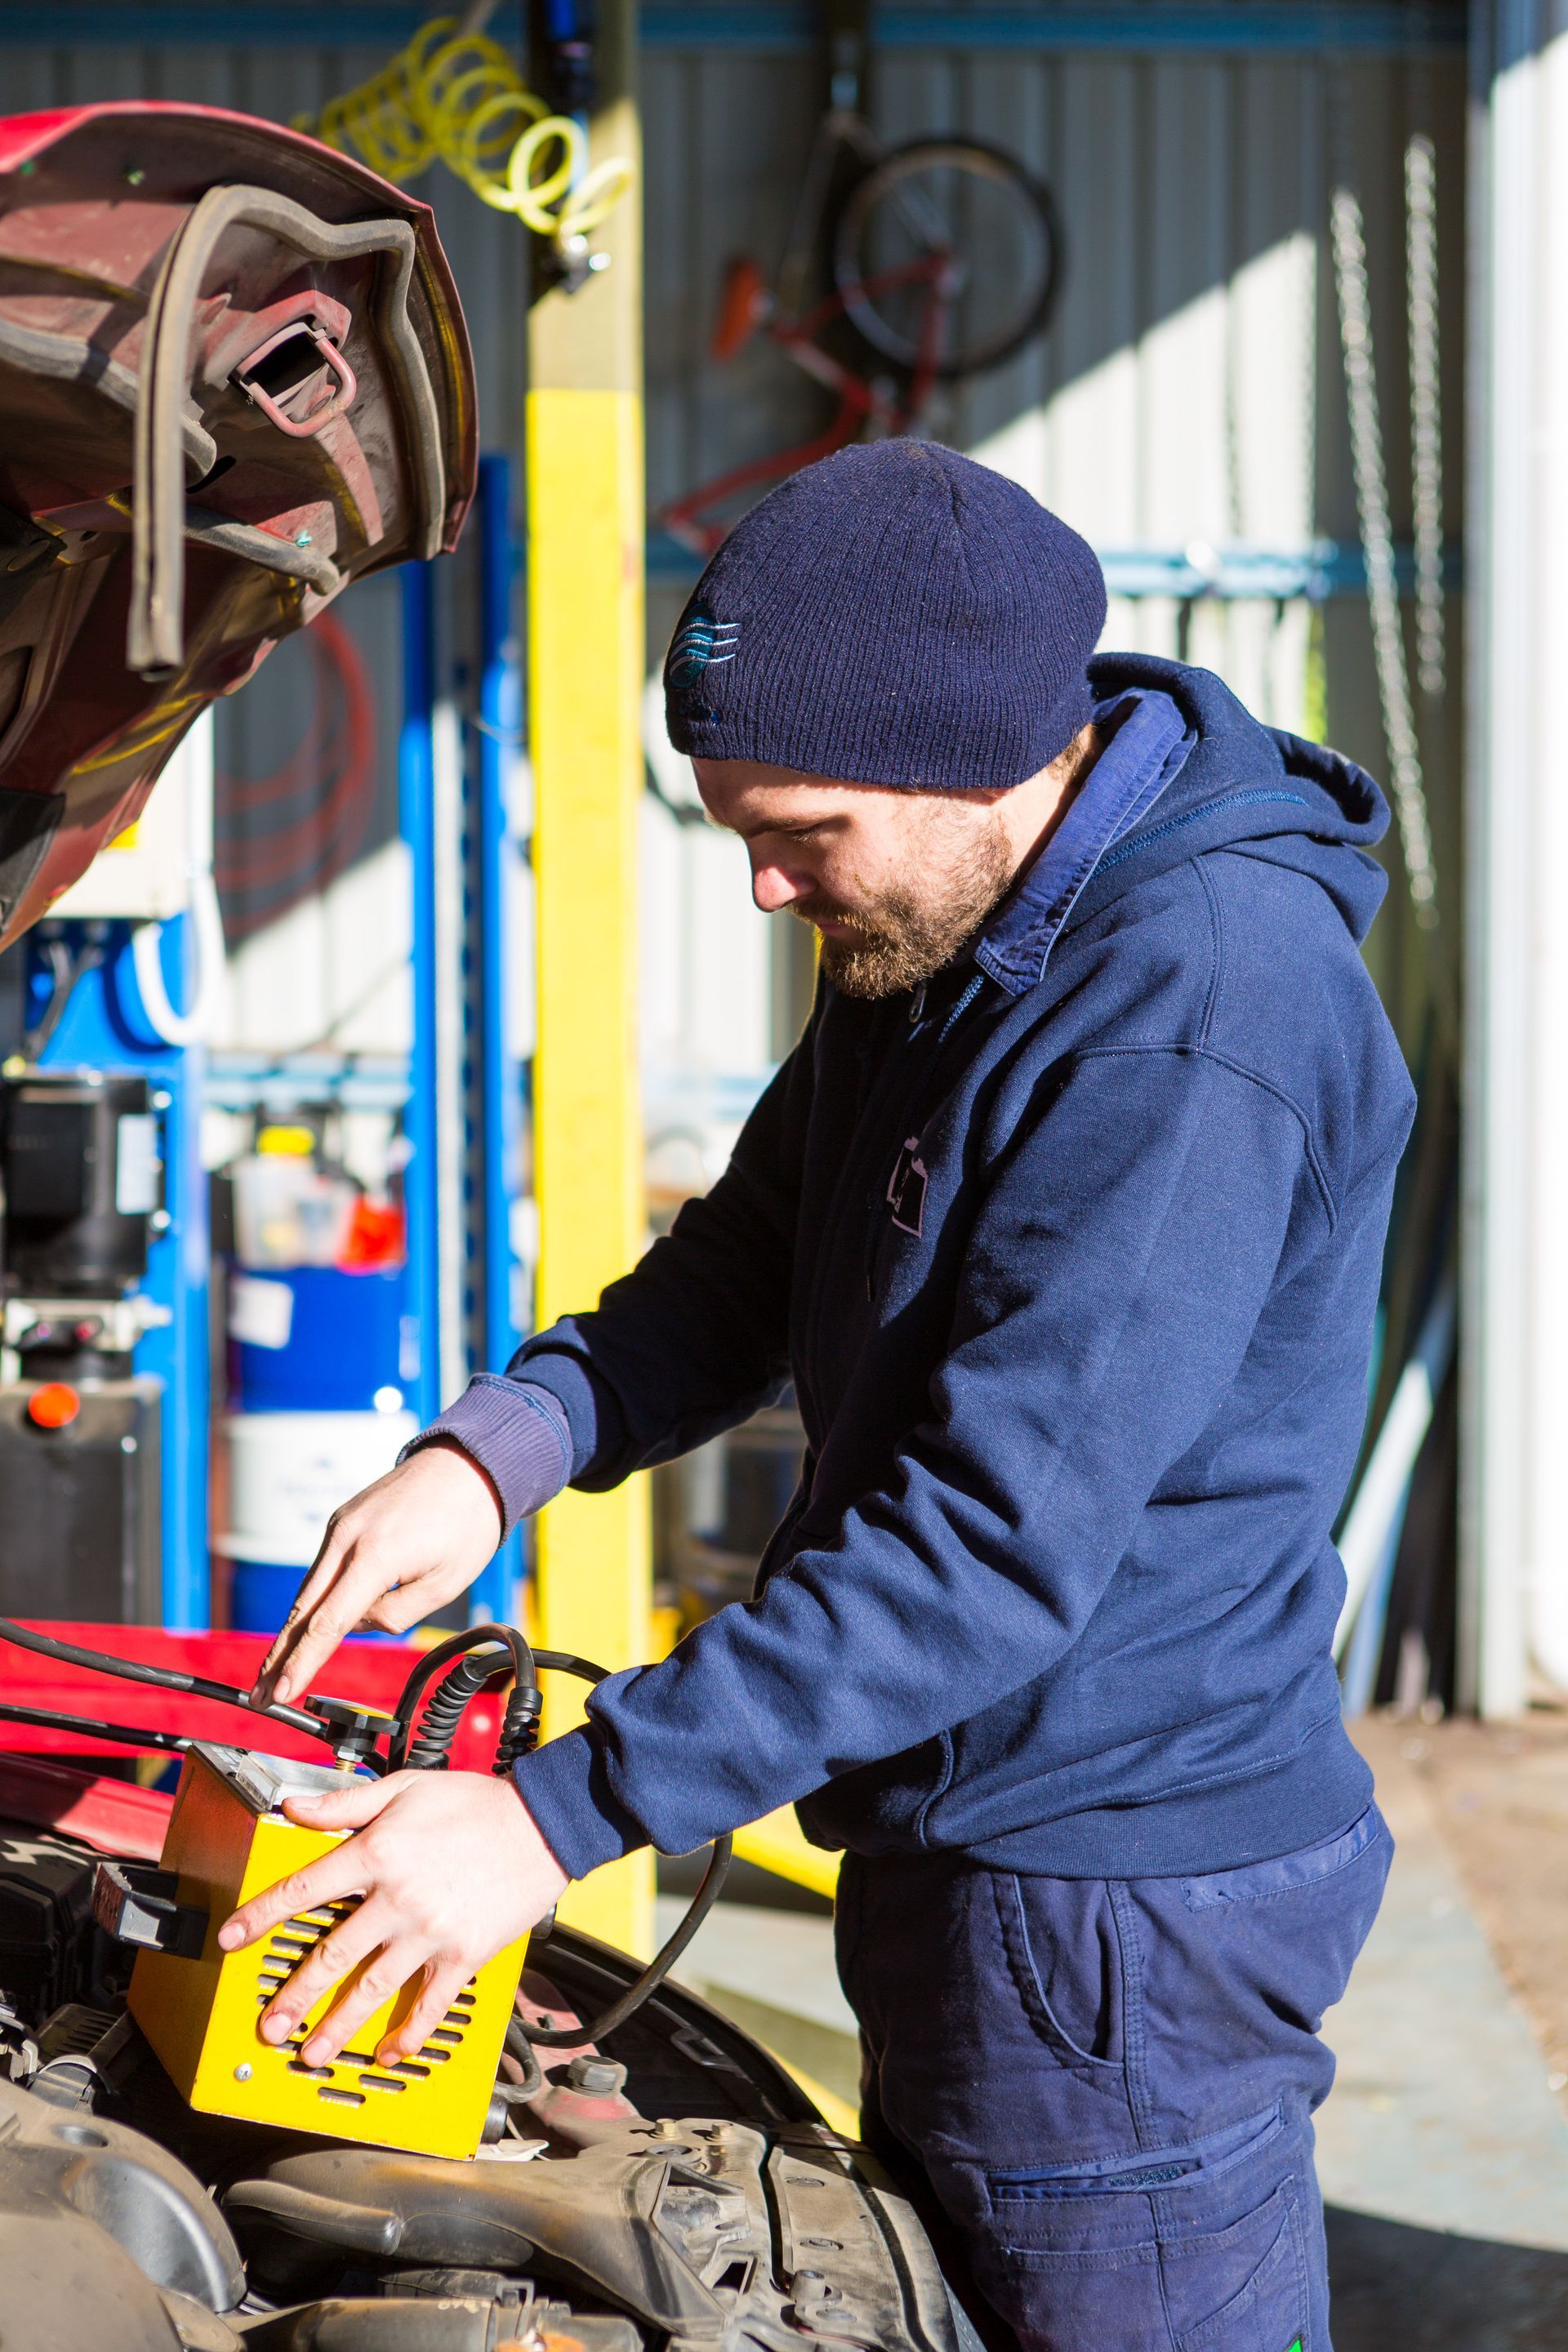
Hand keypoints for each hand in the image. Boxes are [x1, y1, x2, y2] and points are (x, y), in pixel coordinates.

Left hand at [216, 1768, 567, 2067]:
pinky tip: (390, 2052)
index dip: (260, 1915)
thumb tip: (295, 1807)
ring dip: (338, 2026)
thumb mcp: (405, 1786)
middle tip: (269, 2026)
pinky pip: (429, 2003)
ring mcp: (430, 1931)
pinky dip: (409, 2033)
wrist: (543, 1823)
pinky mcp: (463, 1954)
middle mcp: (397, 1897)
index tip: (231, 1939)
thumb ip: (345, 1802)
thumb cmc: (476, 1802)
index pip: (303, 1889)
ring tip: (314, 2052)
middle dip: (294, 1996)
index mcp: (377, 1852)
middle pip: (331, 1955)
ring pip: (372, 1989)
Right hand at [253, 1442, 502, 1706]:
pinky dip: (311, 1601)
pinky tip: (306, 1629)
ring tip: (276, 1672)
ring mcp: (340, 1526)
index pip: (328, 1624)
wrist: (467, 1465)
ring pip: (307, 1590)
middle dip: (279, 1658)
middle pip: (302, 1610)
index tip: (281, 1693)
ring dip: (291, 1633)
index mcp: (375, 1556)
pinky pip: (322, 1570)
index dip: (302, 1664)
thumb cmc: (466, 1522)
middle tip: (260, 1696)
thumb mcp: (445, 1584)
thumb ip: (396, 1616)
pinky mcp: (342, 1521)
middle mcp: (347, 1538)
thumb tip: (358, 1625)